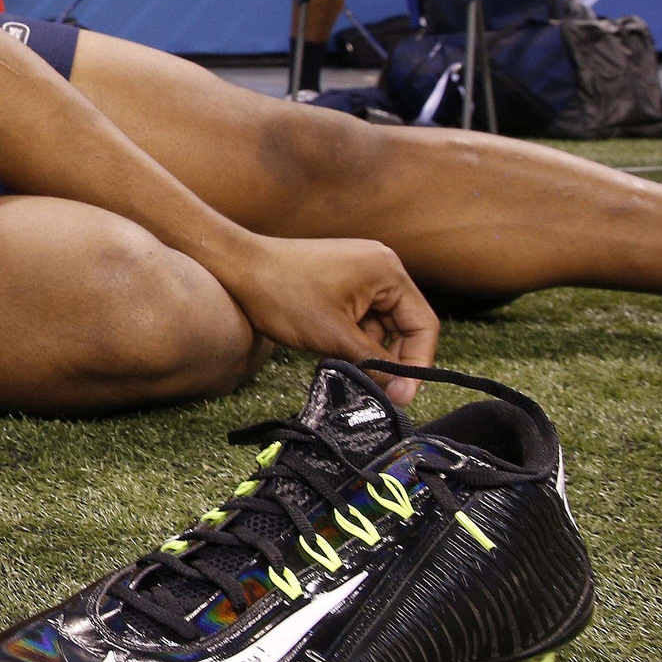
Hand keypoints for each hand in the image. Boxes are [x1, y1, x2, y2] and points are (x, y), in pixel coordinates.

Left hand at [217, 235, 439, 404]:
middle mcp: (380, 265)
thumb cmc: (282, 295)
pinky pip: (360, 314)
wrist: (237, 266)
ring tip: (344, 365)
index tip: (402, 396)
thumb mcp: (334, 337)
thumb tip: (399, 393)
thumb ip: (373, 363)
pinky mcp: (341, 278)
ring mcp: (360, 270)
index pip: (423, 325)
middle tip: (378, 391)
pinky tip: (333, 351)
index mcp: (388, 271)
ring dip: (368, 349)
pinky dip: (352, 336)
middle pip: (404, 325)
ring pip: (380, 323)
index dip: (417, 365)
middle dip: (391, 358)